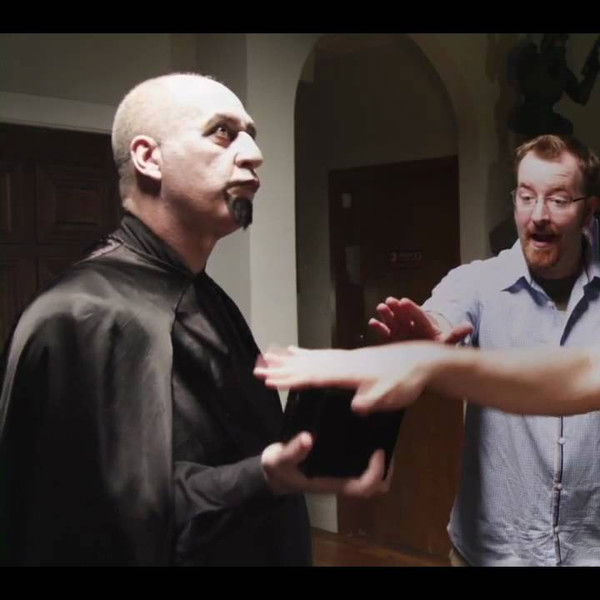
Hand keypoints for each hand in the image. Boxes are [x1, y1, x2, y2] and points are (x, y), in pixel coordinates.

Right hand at [255, 343, 439, 413]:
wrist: (418, 359)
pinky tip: (297, 351)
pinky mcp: (349, 357)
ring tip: (269, 357)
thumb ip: (373, 400)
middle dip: (281, 368)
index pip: (313, 377)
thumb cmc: (404, 380)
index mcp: (347, 373)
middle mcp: (341, 362)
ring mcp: (344, 358)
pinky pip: (320, 354)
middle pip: (305, 364)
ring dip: (288, 359)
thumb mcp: (391, 394)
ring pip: (309, 357)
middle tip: (258, 369)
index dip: (291, 380)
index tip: (269, 382)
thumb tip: (356, 407)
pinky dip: (304, 353)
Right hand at [261, 431, 389, 497]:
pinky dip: (369, 454)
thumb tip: (307, 438)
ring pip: (372, 475)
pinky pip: (362, 464)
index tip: (379, 451)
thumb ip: (293, 450)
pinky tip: (366, 432)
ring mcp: (342, 474)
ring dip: (380, 462)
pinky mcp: (340, 466)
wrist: (273, 473)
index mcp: (333, 483)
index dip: (376, 472)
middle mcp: (342, 480)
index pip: (364, 486)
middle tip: (386, 442)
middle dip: (385, 468)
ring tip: (379, 435)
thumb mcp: (280, 459)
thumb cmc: (279, 469)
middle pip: (375, 485)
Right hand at [369, 297, 471, 343]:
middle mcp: (410, 325)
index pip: (418, 315)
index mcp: (424, 324)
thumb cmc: (434, 349)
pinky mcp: (390, 339)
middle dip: (397, 308)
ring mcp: (399, 331)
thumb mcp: (445, 343)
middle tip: (391, 301)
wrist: (424, 359)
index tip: (405, 302)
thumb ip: (454, 336)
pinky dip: (378, 327)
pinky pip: (383, 332)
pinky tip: (373, 322)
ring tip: (381, 307)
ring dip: (386, 313)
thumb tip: (469, 327)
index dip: (412, 309)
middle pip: (403, 315)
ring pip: (392, 320)